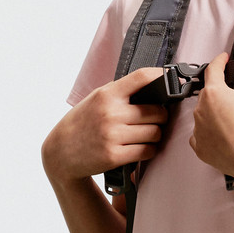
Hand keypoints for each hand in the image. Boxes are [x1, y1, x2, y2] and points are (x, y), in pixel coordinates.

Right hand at [42, 67, 168, 184]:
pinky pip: (147, 150)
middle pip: (157, 112)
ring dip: (155, 135)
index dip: (162, 76)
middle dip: (160, 117)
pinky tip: (140, 147)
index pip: (142, 78)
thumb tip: (153, 85)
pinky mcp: (114, 155)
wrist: (60, 151)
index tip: (173, 80)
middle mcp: (111, 113)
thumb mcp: (96, 99)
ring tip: (146, 135)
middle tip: (154, 120)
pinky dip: (149, 150)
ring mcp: (113, 135)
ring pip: (155, 133)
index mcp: (107, 94)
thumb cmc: (82, 123)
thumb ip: (121, 93)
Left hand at [189, 52, 233, 186]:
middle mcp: (201, 110)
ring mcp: (198, 130)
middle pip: (208, 94)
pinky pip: (199, 136)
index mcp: (214, 93)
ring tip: (231, 119)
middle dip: (219, 92)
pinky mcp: (199, 148)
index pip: (213, 69)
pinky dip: (208, 134)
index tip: (223, 59)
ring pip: (203, 115)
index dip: (219, 61)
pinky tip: (221, 135)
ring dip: (213, 114)